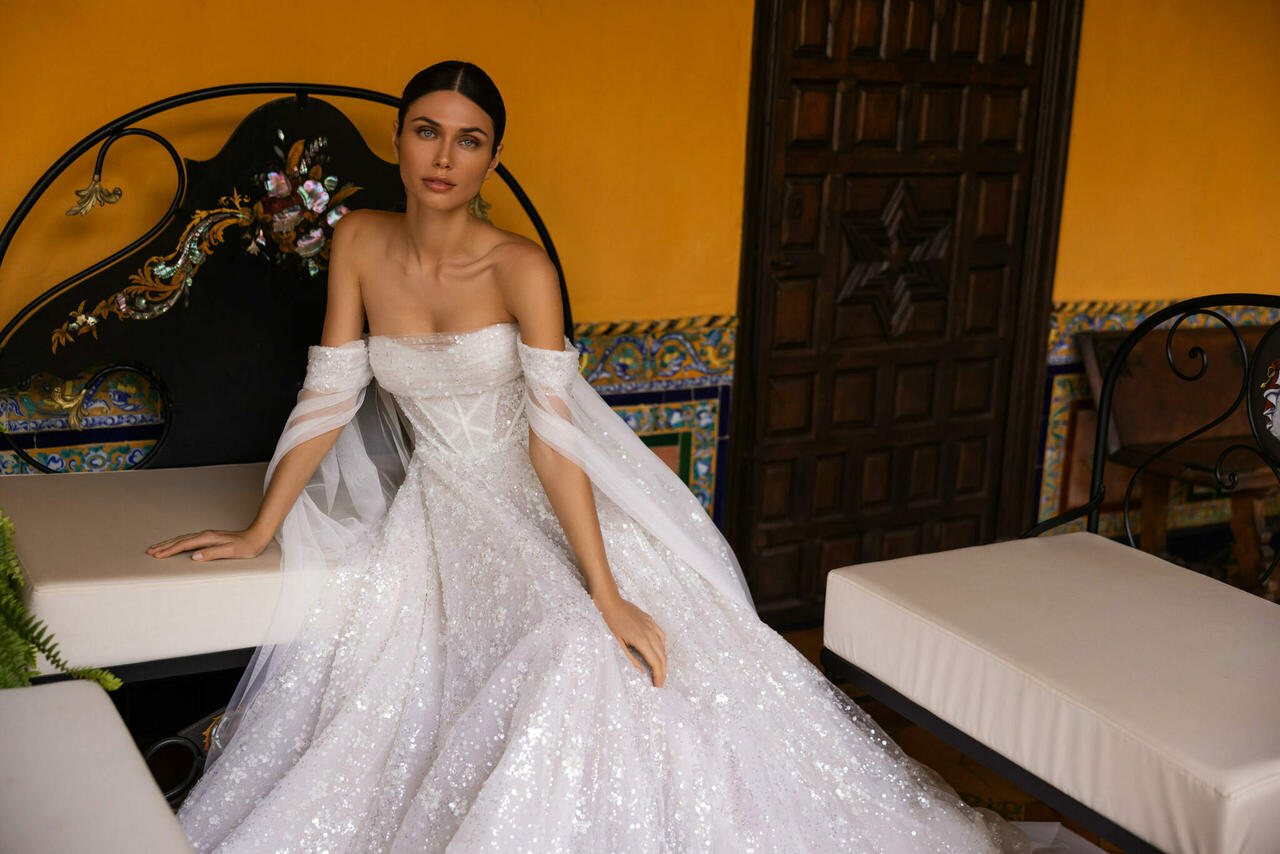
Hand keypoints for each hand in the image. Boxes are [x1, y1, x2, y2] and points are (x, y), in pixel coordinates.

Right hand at [146, 528, 268, 561]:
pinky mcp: (210, 538)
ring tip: (157, 548)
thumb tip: (194, 557)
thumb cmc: (246, 547)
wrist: (257, 537)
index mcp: (208, 538)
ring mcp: (207, 535)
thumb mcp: (230, 552)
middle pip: (180, 540)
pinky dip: (179, 542)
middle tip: (149, 551)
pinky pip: (189, 540)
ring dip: (169, 543)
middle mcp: (205, 535)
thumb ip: (212, 554)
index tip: (157, 555)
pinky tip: (176, 545)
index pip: (184, 545)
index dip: (169, 550)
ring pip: (183, 539)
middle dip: (164, 546)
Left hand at [592, 591, 666, 687]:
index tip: (658, 685)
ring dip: (663, 660)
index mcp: (642, 640)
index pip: (655, 662)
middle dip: (663, 671)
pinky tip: (659, 652)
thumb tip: (641, 671)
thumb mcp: (617, 644)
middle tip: (660, 683)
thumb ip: (631, 659)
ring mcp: (651, 625)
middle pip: (662, 656)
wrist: (610, 602)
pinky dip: (662, 647)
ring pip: (663, 646)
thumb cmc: (609, 623)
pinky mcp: (650, 620)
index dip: (658, 675)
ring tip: (660, 671)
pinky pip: (661, 635)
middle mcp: (650, 633)